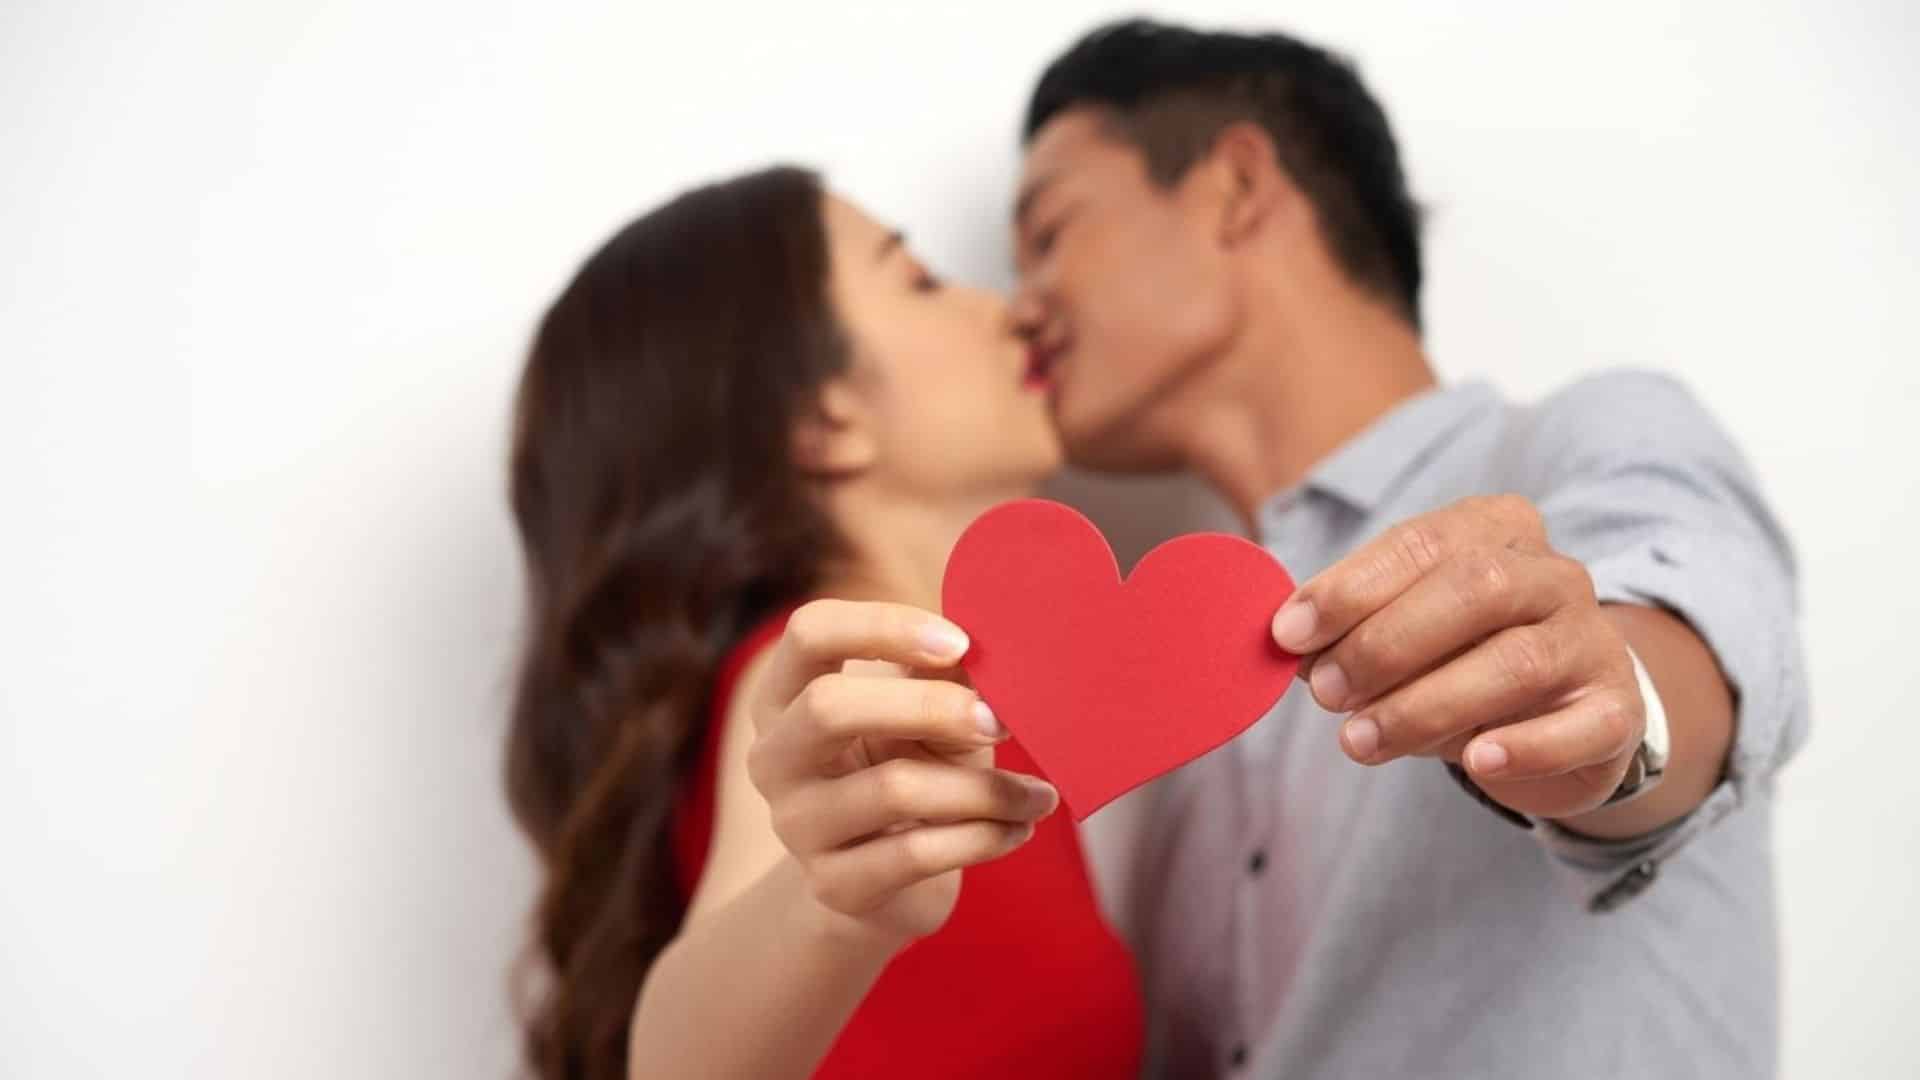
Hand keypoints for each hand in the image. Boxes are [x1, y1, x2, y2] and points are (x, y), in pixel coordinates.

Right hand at [746, 599, 1057, 943]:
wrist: (887, 885)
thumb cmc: (909, 772)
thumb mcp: (922, 717)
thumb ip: (940, 677)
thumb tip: (989, 650)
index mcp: (786, 695)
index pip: (809, 632)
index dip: (883, 627)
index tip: (960, 643)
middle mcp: (774, 757)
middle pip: (829, 706)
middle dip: (929, 706)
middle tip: (1001, 722)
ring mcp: (797, 825)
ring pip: (893, 788)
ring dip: (984, 789)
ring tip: (1037, 795)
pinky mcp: (834, 885)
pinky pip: (917, 853)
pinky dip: (984, 837)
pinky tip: (1018, 829)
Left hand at [1270, 495, 1644, 819]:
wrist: (1565, 717)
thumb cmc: (1463, 659)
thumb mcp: (1405, 630)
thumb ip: (1350, 629)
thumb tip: (1285, 644)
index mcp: (1495, 529)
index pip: (1421, 543)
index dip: (1350, 587)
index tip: (1288, 632)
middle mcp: (1553, 574)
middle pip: (1473, 590)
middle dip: (1385, 643)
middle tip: (1326, 692)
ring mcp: (1593, 640)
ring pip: (1515, 662)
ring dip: (1424, 705)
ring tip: (1359, 742)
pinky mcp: (1618, 711)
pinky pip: (1576, 728)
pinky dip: (1523, 746)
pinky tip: (1475, 762)